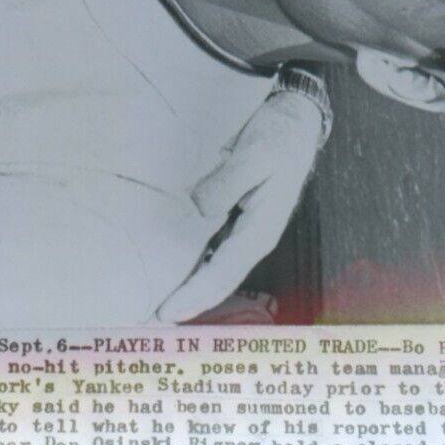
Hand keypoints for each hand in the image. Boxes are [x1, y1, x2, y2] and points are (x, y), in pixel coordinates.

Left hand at [156, 87, 322, 322]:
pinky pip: (210, 251)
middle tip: (149, 321)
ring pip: (212, 269)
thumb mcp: (255, 154)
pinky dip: (191, 264)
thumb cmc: (278, 137)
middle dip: (187, 302)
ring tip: (152, 303)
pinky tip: (168, 269)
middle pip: (216, 281)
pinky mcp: (235, 220)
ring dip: (187, 287)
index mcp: (261, 229)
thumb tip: (199, 207)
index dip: (195, 295)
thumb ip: (226, 182)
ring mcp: (243, 231)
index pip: (223, 273)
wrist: (295, 122)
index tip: (167, 313)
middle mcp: (251, 237)